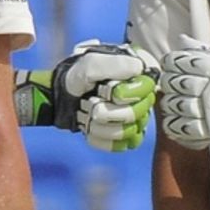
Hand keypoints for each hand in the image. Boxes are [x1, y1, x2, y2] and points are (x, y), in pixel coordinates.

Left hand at [16, 42, 159, 151]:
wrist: (61, 95)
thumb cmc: (77, 76)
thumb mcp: (91, 63)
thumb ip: (115, 64)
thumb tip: (139, 69)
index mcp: (138, 72)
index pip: (148, 88)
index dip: (127, 93)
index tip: (108, 91)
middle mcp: (142, 95)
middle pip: (138, 114)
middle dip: (108, 111)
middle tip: (91, 102)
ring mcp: (135, 117)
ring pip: (129, 132)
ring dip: (101, 125)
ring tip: (87, 114)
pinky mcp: (125, 135)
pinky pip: (121, 146)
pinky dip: (100, 138)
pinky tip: (89, 128)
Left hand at [160, 36, 209, 148]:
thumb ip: (199, 51)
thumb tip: (180, 39)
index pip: (179, 61)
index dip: (170, 63)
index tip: (169, 65)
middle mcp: (209, 87)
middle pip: (175, 83)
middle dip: (168, 83)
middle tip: (170, 85)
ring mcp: (208, 110)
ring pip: (176, 105)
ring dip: (169, 104)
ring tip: (173, 102)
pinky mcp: (208, 129)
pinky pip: (182, 127)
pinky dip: (173, 124)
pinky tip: (173, 119)